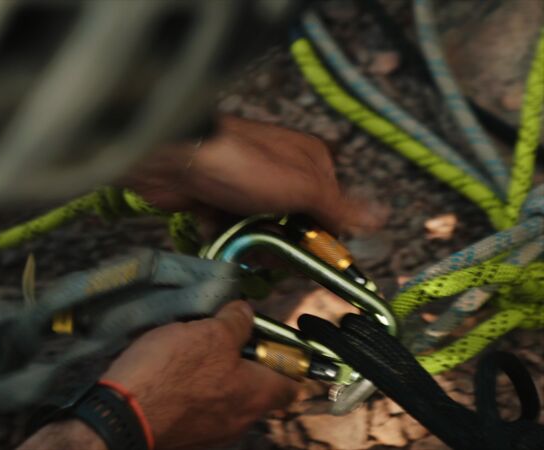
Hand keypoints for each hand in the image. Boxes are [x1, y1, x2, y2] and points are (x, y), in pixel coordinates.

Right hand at [102, 300, 297, 448]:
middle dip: (242, 358)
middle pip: (256, 386)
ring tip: (191, 347)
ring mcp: (213, 431)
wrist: (122, 414)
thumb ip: (236, 321)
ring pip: (226, 395)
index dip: (284, 357)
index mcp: (256, 395)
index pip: (292, 382)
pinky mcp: (186, 433)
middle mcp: (240, 420)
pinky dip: (192, 388)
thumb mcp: (210, 332)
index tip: (266, 337)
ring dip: (214, 371)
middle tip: (222, 334)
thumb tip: (245, 313)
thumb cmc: (170, 374)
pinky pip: (199, 406)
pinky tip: (171, 369)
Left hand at [123, 115, 383, 233]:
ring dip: (253, 245)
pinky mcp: (218, 201)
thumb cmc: (243, 164)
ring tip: (243, 246)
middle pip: (296, 226)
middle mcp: (281, 174)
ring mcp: (247, 188)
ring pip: (263, 233)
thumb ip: (338, 206)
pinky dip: (227, 240)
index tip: (316, 261)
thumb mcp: (302, 186)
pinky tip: (221, 239)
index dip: (323, 239)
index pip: (332, 211)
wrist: (175, 159)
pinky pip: (232, 232)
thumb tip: (380, 218)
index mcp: (310, 163)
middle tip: (272, 256)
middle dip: (285, 247)